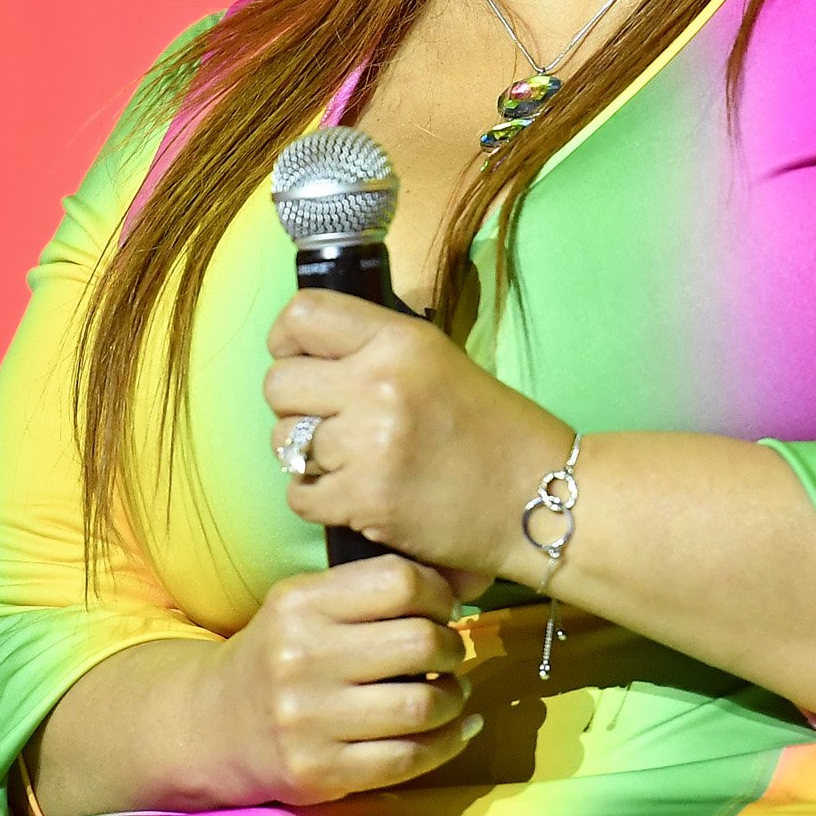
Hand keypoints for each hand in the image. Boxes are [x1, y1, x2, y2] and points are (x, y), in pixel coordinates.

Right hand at [196, 554, 478, 804]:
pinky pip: (407, 759)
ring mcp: (309, 721)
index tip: (444, 610)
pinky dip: (447, 743)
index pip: (399, 582)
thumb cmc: (278, 655)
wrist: (214, 725)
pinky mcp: (320, 772)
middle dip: (452, 648)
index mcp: (300, 604)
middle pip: (419, 643)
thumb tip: (453, 593)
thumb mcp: (303, 605)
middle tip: (450, 654)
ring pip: (421, 706)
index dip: (439, 594)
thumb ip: (364, 591)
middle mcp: (301, 659)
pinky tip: (457, 730)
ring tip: (450, 692)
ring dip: (453, 698)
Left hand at [263, 289, 571, 583]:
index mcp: (400, 340)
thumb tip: (306, 350)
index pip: (302, 315)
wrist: (538, 495)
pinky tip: (356, 494)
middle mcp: (379, 384)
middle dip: (294, 406)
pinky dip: (319, 499)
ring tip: (351, 461)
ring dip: (308, 456)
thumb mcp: (437, 360)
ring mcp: (370, 444)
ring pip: (284, 443)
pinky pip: (299, 495)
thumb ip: (373, 348)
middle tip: (331, 422)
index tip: (301, 361)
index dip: (287, 341)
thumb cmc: (491, 428)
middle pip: (277, 384)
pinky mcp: (366, 500)